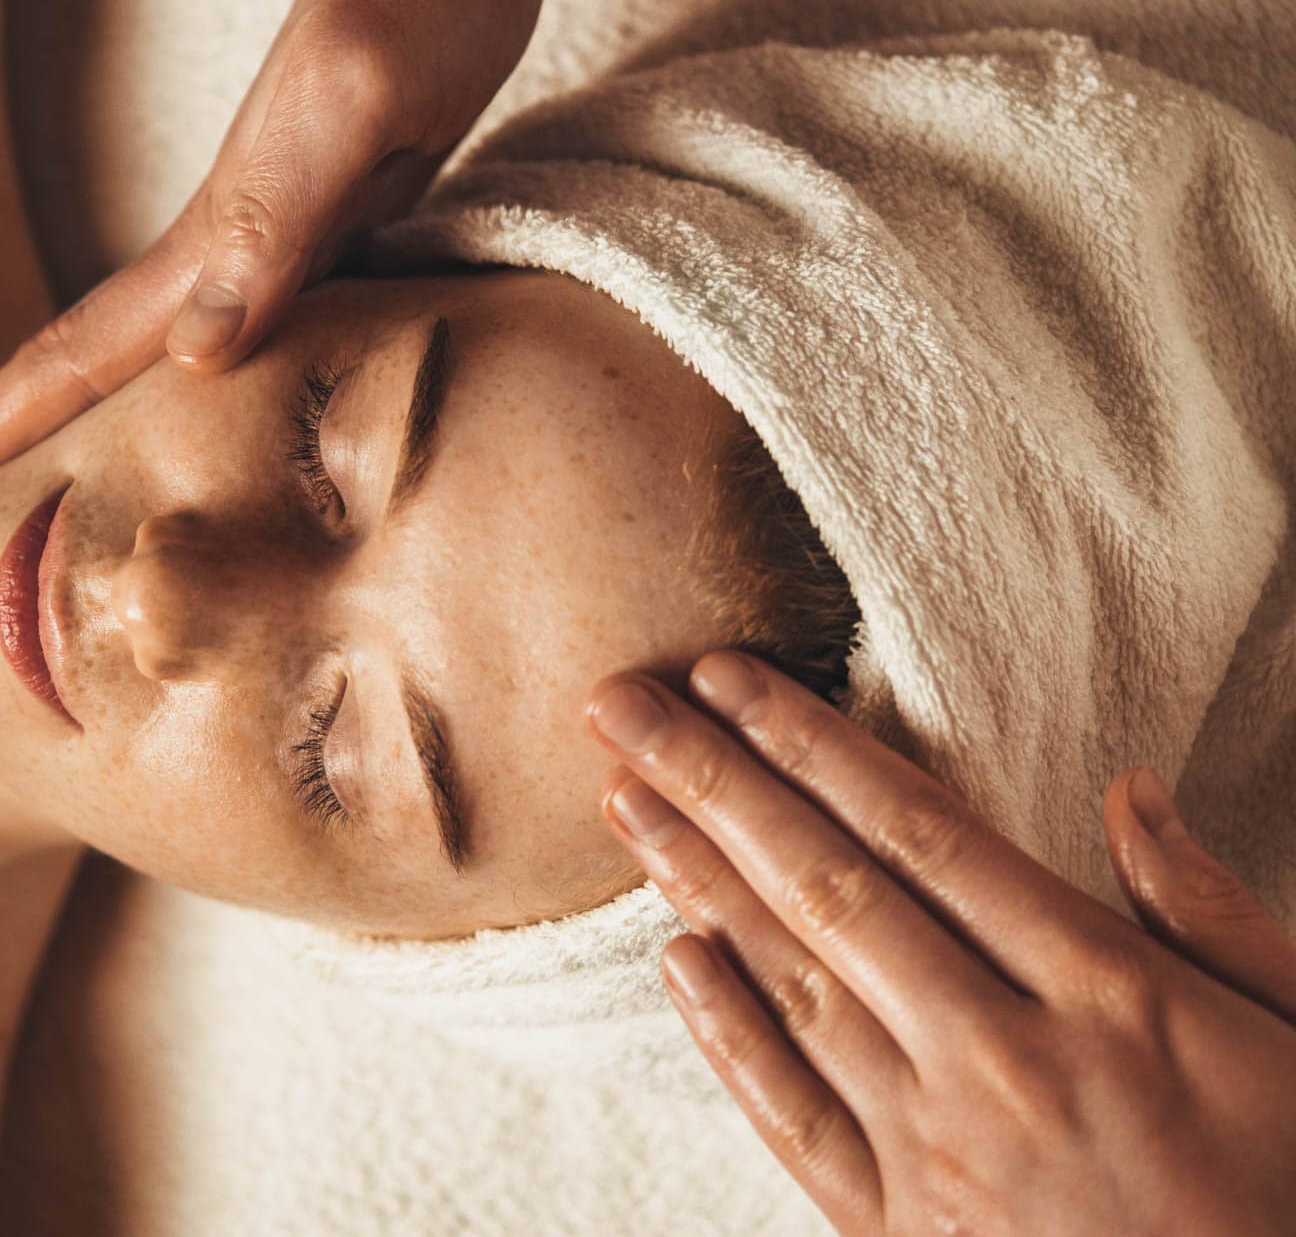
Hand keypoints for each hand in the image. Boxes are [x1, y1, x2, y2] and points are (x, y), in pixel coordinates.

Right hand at [0, 0, 553, 526]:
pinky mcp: (318, 256)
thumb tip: (188, 356)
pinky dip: (185, 416)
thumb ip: (272, 227)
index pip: (57, 367)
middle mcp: (211, 266)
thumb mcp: (349, 110)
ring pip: (138, 376)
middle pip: (68, 378)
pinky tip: (182, 439)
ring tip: (5, 501)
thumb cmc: (411, 13)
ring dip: (63, 436)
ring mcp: (258, 263)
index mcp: (200, 248)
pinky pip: (232, 363)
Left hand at [585, 653, 1295, 1235]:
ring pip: (793, 987)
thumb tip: (1131, 792)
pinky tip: (673, 957)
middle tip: (620, 706)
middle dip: (712, 783)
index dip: (813, 744)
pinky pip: (793, 1120)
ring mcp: (943, 1154)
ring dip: (696, 882)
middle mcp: (1007, 1059)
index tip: (731, 680)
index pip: (922, 831)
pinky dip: (726, 1035)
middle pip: (827, 887)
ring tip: (623, 798)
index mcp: (1111, 993)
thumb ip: (1213, 915)